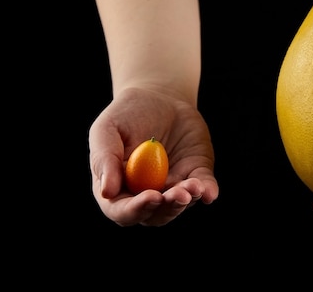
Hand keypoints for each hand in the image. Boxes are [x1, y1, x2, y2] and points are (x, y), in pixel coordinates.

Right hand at [88, 87, 217, 226]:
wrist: (159, 98)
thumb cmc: (126, 114)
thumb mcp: (107, 129)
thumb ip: (104, 158)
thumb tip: (107, 191)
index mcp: (117, 188)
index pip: (123, 211)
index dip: (136, 210)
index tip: (151, 197)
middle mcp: (144, 194)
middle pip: (155, 215)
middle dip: (168, 208)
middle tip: (179, 194)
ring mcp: (172, 186)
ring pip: (179, 205)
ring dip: (187, 199)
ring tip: (194, 185)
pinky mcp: (195, 174)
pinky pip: (204, 189)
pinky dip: (207, 192)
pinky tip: (208, 191)